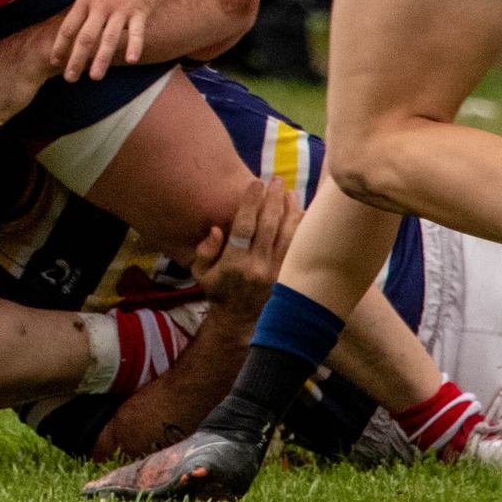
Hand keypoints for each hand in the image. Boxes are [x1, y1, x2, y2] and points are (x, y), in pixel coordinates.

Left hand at [31, 0, 167, 80]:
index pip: (69, 26)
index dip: (60, 45)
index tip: (54, 61)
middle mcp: (102, 6)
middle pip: (86, 37)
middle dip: (77, 59)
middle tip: (70, 78)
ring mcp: (122, 9)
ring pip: (110, 37)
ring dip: (102, 57)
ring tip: (95, 76)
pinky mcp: (140, 10)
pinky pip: (138, 30)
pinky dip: (135, 44)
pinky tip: (131, 60)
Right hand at [189, 175, 299, 324]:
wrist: (241, 321)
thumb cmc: (219, 291)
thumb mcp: (201, 273)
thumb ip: (205, 250)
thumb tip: (216, 229)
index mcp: (233, 263)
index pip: (244, 226)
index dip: (251, 202)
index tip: (256, 182)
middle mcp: (256, 266)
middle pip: (268, 225)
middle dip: (273, 199)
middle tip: (275, 180)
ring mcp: (275, 272)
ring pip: (286, 234)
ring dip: (290, 210)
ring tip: (289, 192)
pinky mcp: (287, 275)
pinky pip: (296, 247)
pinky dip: (299, 228)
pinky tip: (301, 212)